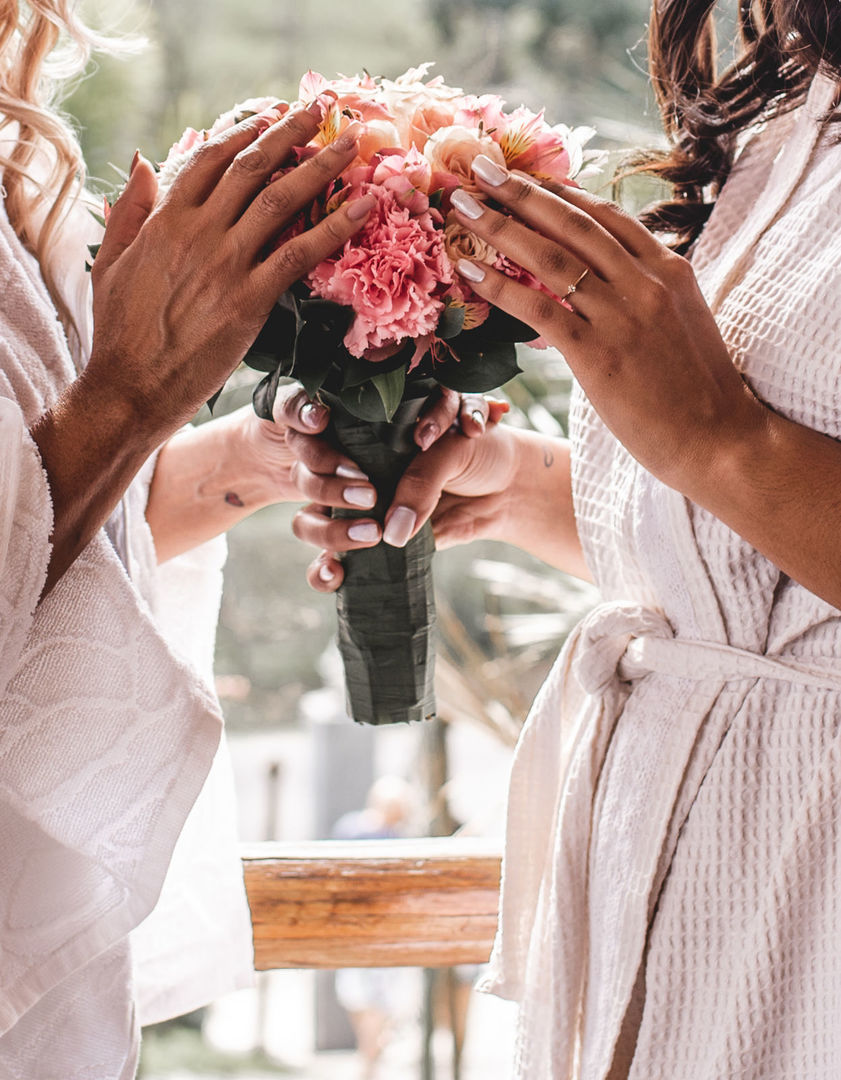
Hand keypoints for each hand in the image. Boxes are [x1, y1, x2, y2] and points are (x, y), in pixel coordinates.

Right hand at [87, 105, 374, 441]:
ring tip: (352, 143)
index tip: (270, 116)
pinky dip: (334, 228)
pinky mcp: (249, 300)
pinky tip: (362, 207)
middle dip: (290, 130)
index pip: (210, 159)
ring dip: (321, 166)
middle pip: (252, 167)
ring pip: (281, 200)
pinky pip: (299, 254)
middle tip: (322, 107)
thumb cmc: (120, 332)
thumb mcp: (110, 262)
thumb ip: (129, 210)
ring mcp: (226, 264)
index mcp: (166, 221)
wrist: (130, 386)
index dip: (244, 133)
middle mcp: (199, 232)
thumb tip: (143, 161)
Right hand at [288, 393, 509, 590]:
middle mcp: (351, 466)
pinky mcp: (371, 538)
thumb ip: (420, 482)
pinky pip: (332, 559)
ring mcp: (357, 505)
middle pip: (308, 481)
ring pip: (313, 522)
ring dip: (327, 535)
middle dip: (329, 492)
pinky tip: (334, 577)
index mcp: (364, 430)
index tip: (362, 470)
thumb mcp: (452, 449)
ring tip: (370, 537)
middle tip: (369, 498)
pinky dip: (325, 572)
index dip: (324, 453)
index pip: (319, 436)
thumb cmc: (478, 452)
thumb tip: (390, 532)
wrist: (507, 488)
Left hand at [449, 156, 766, 496]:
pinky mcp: (600, 355)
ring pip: (552, 258)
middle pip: (573, 223)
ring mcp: (623, 316)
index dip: (560, 192)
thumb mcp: (680, 323)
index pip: (607, 216)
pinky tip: (469, 271)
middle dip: (521, 192)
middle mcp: (646, 282)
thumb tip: (601, 284)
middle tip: (480, 167)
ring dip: (501, 227)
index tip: (524, 175)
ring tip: (463, 205)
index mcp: (669, 269)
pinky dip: (501, 286)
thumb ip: (643, 294)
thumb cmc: (697, 392)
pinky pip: (541, 309)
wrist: (720, 440)